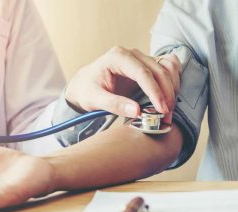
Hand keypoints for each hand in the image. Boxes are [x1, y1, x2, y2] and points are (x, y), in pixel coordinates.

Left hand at [65, 46, 180, 121]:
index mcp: (117, 57)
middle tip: (167, 114)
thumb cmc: (86, 90)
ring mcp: (140, 59)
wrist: (83, 85)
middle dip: (166, 93)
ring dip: (172, 88)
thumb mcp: (94, 99)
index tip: (161, 108)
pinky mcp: (145, 66)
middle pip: (158, 70)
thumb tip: (137, 111)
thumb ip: (114, 104)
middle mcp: (131, 54)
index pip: (142, 73)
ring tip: (168, 109)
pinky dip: (171, 81)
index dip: (155, 91)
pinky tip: (168, 97)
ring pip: (166, 68)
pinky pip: (166, 68)